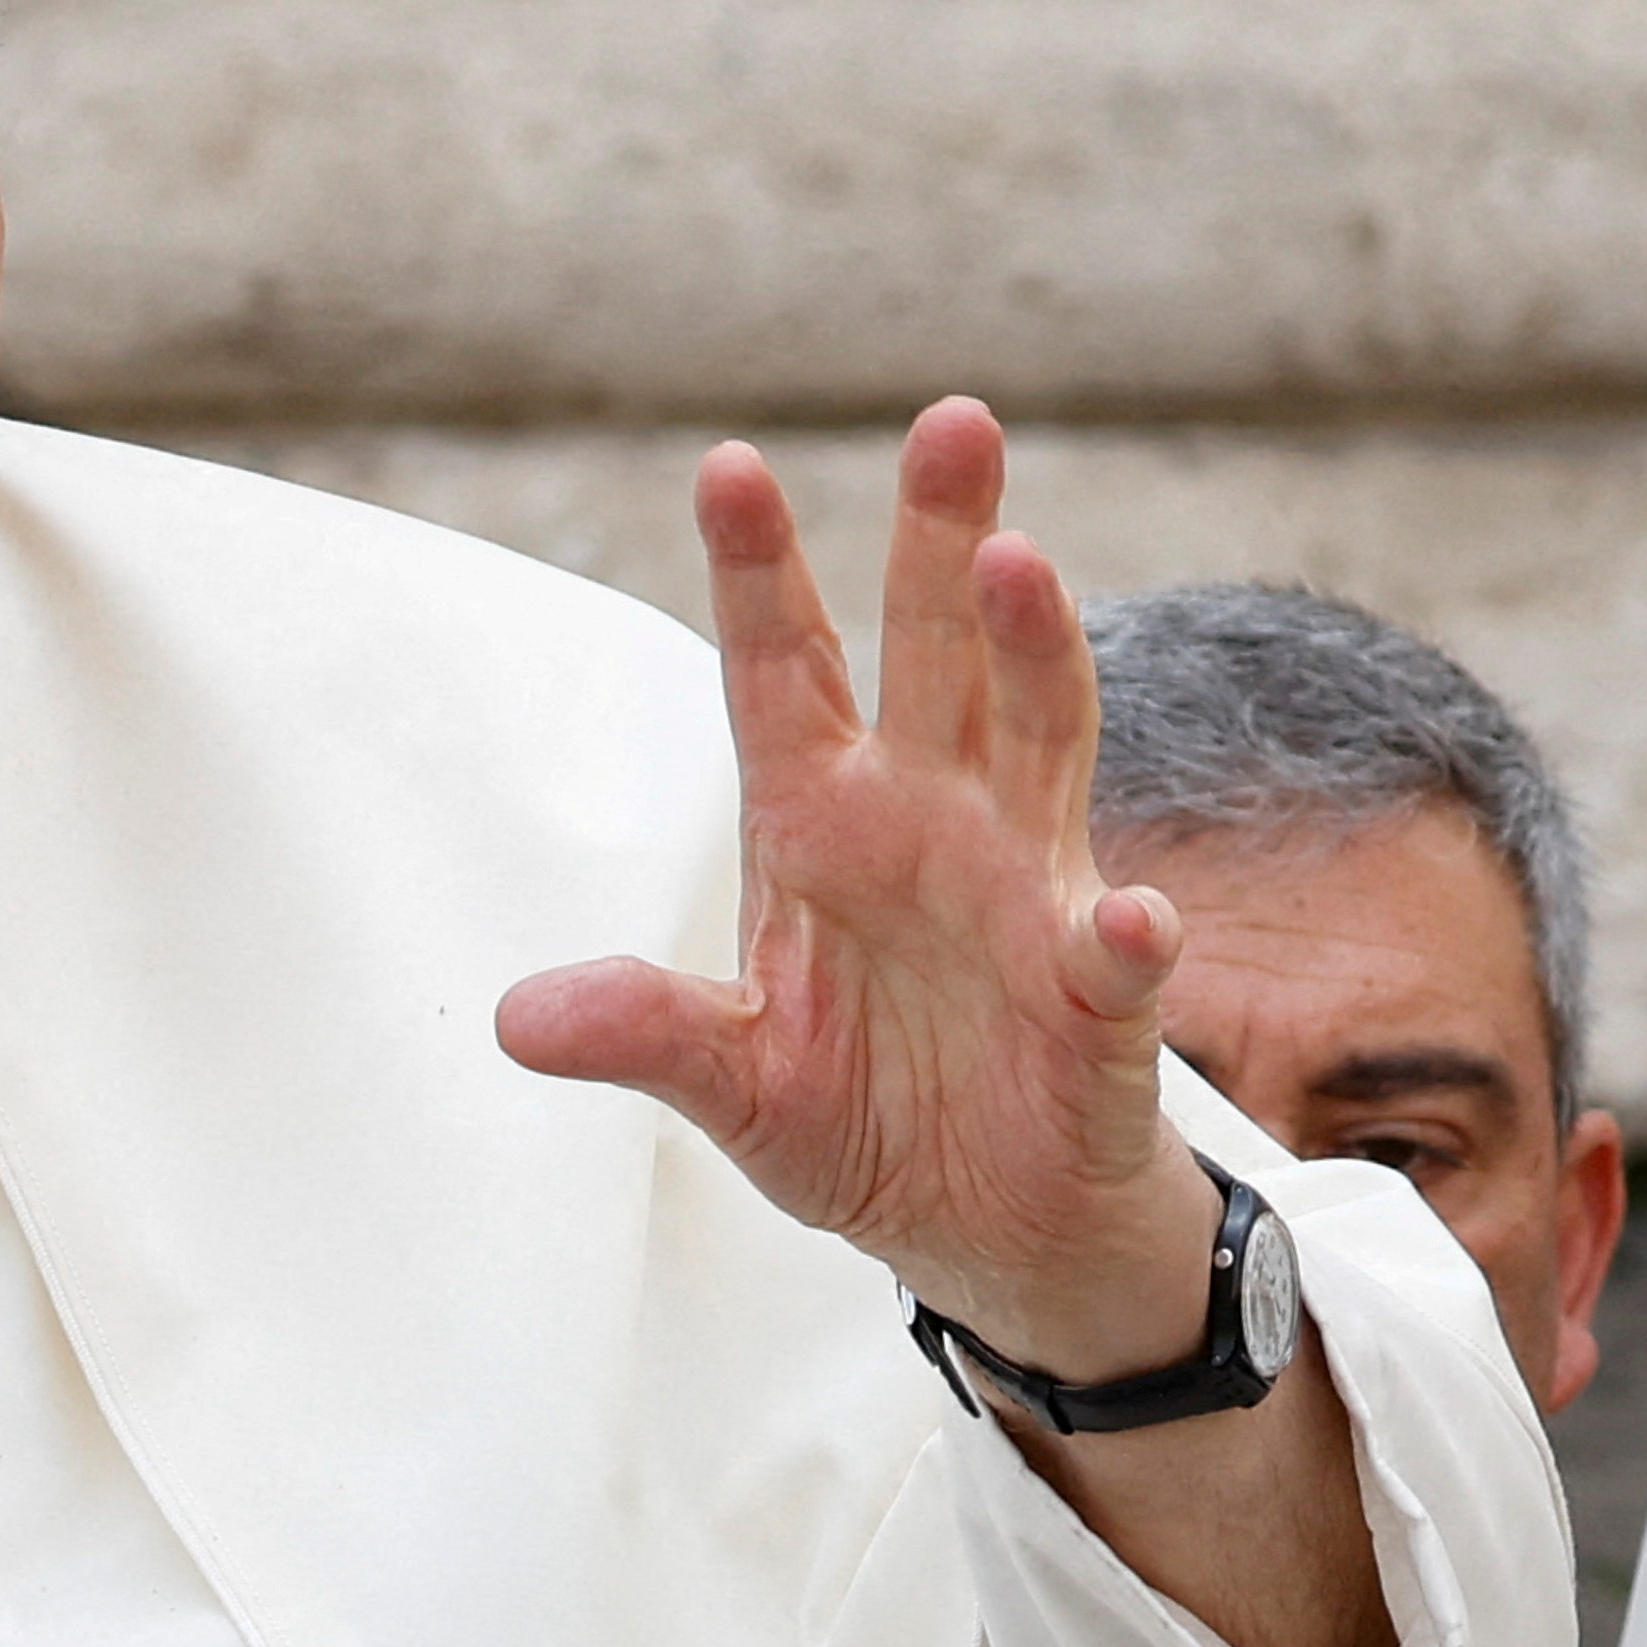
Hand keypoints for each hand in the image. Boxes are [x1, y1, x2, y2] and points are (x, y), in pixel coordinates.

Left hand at [496, 400, 1216, 1376]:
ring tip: (1017, 566)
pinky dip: (1125, 940)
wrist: (985, 1225)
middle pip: (937, 658)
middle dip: (939, 543)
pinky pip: (1114, 959)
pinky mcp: (1096, 1004)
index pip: (783, 673)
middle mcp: (932, 826)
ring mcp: (1027, 897)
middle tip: (951, 421)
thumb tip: (516, 1018)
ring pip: (1038, 745)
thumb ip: (647, 1035)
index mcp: (822, 825)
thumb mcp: (732, 1084)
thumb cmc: (863, 1118)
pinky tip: (1129, 919)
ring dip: (1033, 657)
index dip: (757, 574)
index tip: (726, 465)